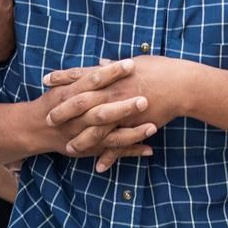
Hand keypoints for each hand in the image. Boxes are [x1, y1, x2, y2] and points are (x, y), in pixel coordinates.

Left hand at [44, 57, 184, 170]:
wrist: (181, 84)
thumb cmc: (159, 69)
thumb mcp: (134, 62)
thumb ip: (115, 66)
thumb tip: (102, 60)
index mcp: (111, 76)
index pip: (80, 76)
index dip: (62, 79)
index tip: (46, 80)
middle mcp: (113, 93)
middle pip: (81, 103)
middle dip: (63, 111)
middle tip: (47, 119)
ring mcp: (123, 111)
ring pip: (96, 129)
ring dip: (81, 140)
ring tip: (68, 148)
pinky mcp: (134, 125)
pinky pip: (118, 144)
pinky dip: (109, 156)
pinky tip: (99, 167)